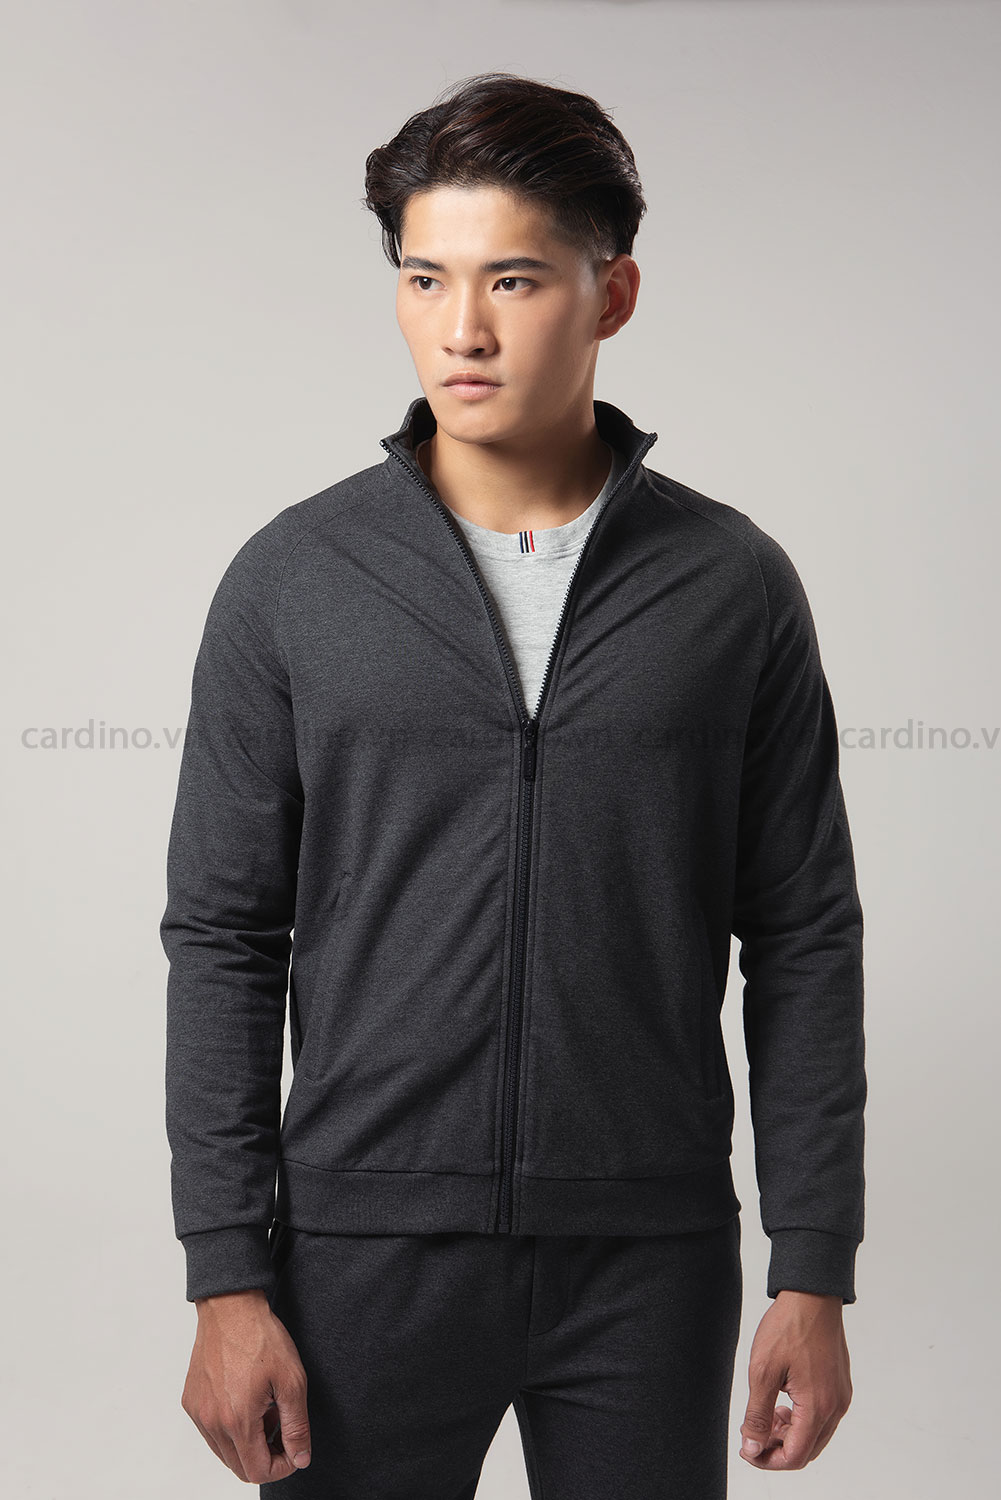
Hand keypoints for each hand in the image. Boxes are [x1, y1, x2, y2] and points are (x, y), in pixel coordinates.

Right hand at [181, 1288, 311, 1482]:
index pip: (257, 1471)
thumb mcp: (291, 1380)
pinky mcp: (191, 1401)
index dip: (281, 1467)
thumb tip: (300, 1458)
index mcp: (237, 1421)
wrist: (230, 1307)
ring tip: (266, 1412)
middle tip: (282, 1428)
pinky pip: (211, 1432)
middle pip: (239, 1467)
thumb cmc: (261, 1337)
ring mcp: (198, 1413)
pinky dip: (230, 1429)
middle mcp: (212, 1422)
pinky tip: (247, 1401)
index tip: (293, 1448)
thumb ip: (296, 1426)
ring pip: (224, 1452)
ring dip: (248, 1444)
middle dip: (265, 1457)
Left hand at [738, 1289, 852, 1470]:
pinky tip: (783, 1402)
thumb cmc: (788, 1326)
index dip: (768, 1459)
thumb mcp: (763, 1371)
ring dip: (790, 1434)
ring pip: (816, 1435)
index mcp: (818, 1406)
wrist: (811, 1294)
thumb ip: (758, 1414)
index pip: (795, 1456)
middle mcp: (836, 1406)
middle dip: (778, 1448)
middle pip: (807, 1450)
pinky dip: (802, 1419)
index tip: (747, 1448)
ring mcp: (841, 1395)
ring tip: (767, 1415)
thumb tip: (752, 1447)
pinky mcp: (840, 1385)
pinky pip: (823, 1416)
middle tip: (753, 1432)